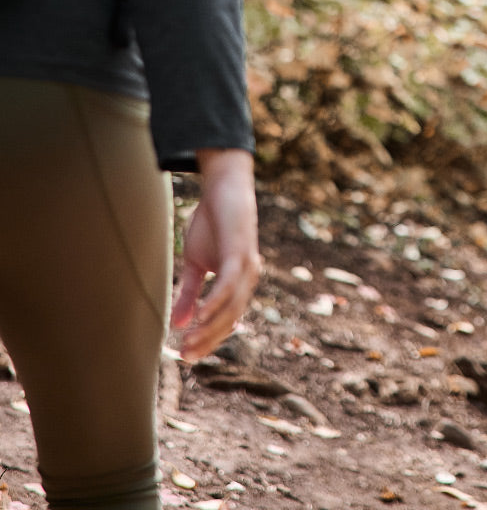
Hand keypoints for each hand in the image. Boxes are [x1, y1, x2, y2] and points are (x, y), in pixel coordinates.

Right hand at [171, 148, 261, 361]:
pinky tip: (201, 318)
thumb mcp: (196, 264)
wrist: (224, 190)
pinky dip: (216, 303)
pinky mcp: (239, 254)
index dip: (209, 339)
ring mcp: (246, 267)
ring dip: (209, 328)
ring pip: (231, 307)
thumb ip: (190, 294)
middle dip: (208, 340)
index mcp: (239, 283)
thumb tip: (178, 324)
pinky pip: (229, 285)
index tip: (188, 356)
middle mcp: (248, 279)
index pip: (227, 320)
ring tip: (189, 344)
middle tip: (185, 357)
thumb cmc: (211, 225)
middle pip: (231, 319)